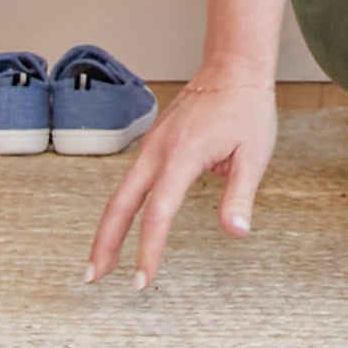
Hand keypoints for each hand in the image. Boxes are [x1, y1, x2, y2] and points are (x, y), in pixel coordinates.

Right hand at [86, 63, 278, 288]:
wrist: (233, 67)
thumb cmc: (246, 106)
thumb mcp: (254, 153)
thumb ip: (240, 196)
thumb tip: (236, 232)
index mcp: (181, 157)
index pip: (157, 215)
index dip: (148, 251)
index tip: (142, 280)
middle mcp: (158, 152)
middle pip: (119, 206)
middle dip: (104, 244)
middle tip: (93, 277)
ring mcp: (151, 146)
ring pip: (119, 194)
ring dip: (108, 228)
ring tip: (103, 261)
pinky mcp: (154, 143)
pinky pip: (131, 180)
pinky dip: (121, 207)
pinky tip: (123, 225)